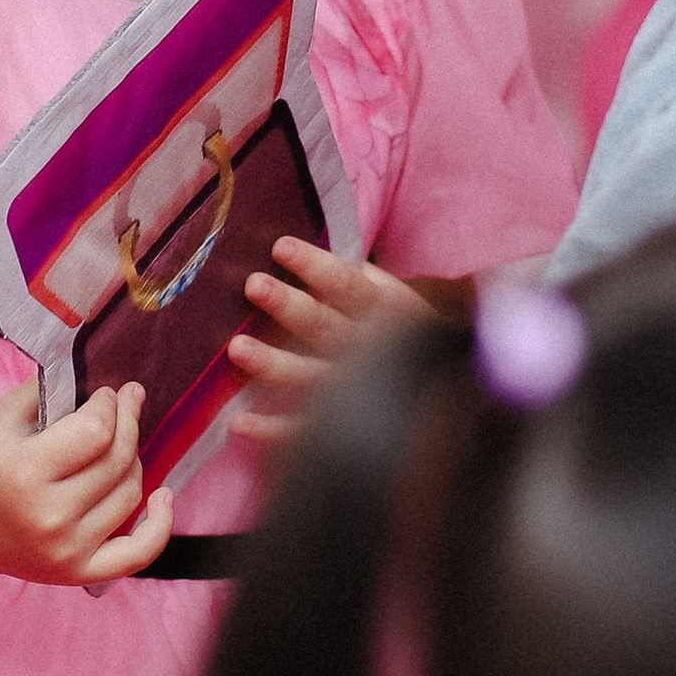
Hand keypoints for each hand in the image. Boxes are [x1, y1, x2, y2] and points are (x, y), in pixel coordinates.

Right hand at [0, 378, 172, 582]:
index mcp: (25, 473)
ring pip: (130, 494)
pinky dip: (161, 525)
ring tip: (120, 444)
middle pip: (118, 461)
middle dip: (128, 421)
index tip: (106, 394)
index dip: (110, 405)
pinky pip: (139, 553)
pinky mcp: (77, 573)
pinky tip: (164, 495)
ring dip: (133, 460)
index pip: (97, 431)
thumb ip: (54, 390)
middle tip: (127, 402)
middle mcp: (48, 517)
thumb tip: (115, 387)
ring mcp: (65, 550)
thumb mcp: (6, 416)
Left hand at [227, 240, 438, 446]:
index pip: (347, 284)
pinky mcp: (340, 422)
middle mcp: (369, 348)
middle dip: (288, 305)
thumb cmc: (395, 325)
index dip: (315, 266)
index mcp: (383, 309)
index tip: (280, 247)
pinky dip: (272, 429)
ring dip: (272, 364)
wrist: (439, 378)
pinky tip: (239, 422)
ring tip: (237, 349)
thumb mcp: (387, 293)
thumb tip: (297, 251)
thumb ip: (352, 275)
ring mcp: (353, 388)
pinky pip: (304, 427)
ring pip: (310, 375)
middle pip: (324, 326)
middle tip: (254, 285)